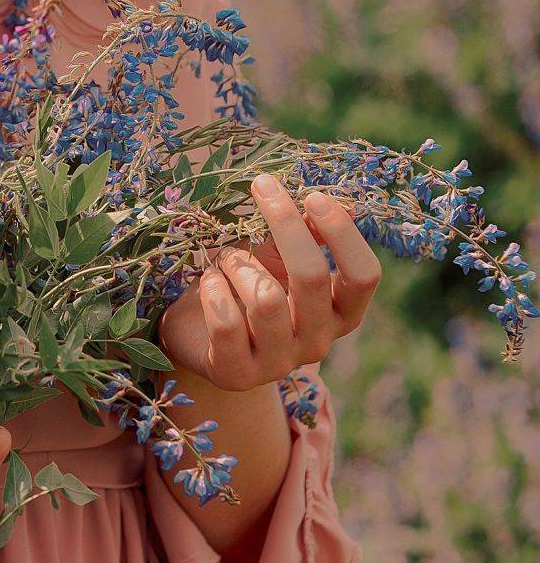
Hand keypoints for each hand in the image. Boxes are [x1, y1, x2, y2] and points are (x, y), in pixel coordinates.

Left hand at [157, 173, 381, 390]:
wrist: (198, 334)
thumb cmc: (247, 285)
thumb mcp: (280, 257)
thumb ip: (307, 234)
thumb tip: (331, 202)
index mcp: (339, 313)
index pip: (363, 276)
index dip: (343, 233)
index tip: (312, 196)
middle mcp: (316, 342)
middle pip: (312, 278)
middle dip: (285, 225)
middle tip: (261, 188)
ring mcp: (277, 363)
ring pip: (266, 301)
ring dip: (240, 264)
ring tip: (227, 257)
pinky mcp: (236, 374)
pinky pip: (227, 324)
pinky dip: (214, 291)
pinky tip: (209, 282)